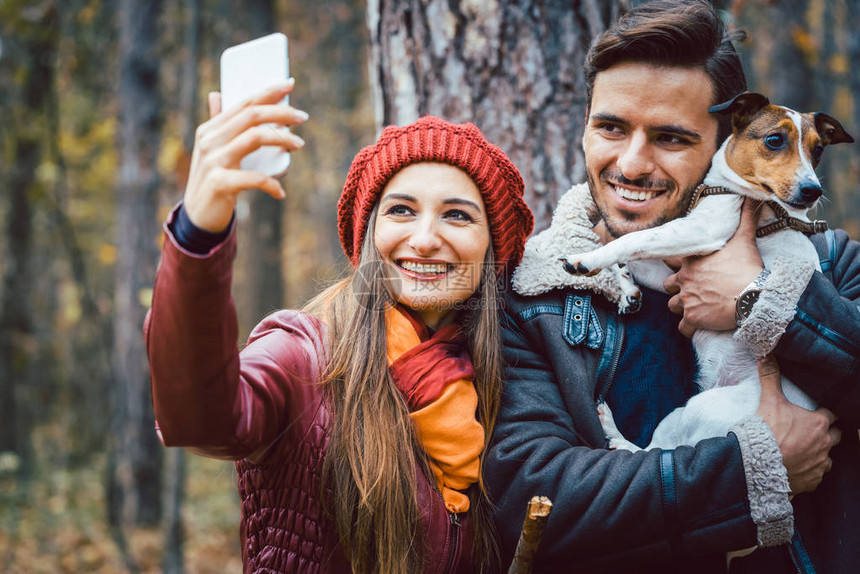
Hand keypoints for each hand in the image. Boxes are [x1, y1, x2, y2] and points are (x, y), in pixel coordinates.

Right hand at [183, 79, 307, 232]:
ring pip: (255, 138)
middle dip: (281, 113)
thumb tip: (217, 94)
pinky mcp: (219, 183)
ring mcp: (213, 161)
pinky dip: (272, 184)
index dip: (268, 92)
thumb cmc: (213, 181)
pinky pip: (254, 177)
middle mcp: (210, 141)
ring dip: (282, 139)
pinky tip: (280, 192)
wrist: (198, 217)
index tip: (290, 84)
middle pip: (252, 116)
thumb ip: (217, 124)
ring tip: (300, 145)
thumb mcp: (211, 150)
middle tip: (303, 117)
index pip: (243, 103)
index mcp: (210, 129)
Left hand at [663, 198, 763, 337]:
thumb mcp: (744, 239)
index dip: (673, 263)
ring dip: (681, 307)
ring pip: (672, 306)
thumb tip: (751, 197)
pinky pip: (683, 328)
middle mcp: (684, 279)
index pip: (669, 259)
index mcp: (691, 260)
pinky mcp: (693, 318)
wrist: (753, 296)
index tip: (678, 266)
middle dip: (676, 288)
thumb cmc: (747, 267)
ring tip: (694, 308)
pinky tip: (696, 327)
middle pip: (668, 285)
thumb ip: (744, 218)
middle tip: (689, 290)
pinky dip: (688, 328)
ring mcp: (686, 300)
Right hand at [755, 355, 840, 493]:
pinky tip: (796, 467)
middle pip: (835, 436)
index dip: (824, 414)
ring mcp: (820, 464)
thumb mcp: (769, 400)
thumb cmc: (765, 430)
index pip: (831, 415)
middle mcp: (825, 443)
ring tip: (801, 451)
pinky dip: (809, 471)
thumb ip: (770, 377)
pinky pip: (817, 476)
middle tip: (808, 432)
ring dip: (818, 453)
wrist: (756, 462)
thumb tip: (765, 356)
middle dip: (825, 434)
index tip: (817, 414)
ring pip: (827, 457)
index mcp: (818, 423)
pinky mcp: (813, 480)